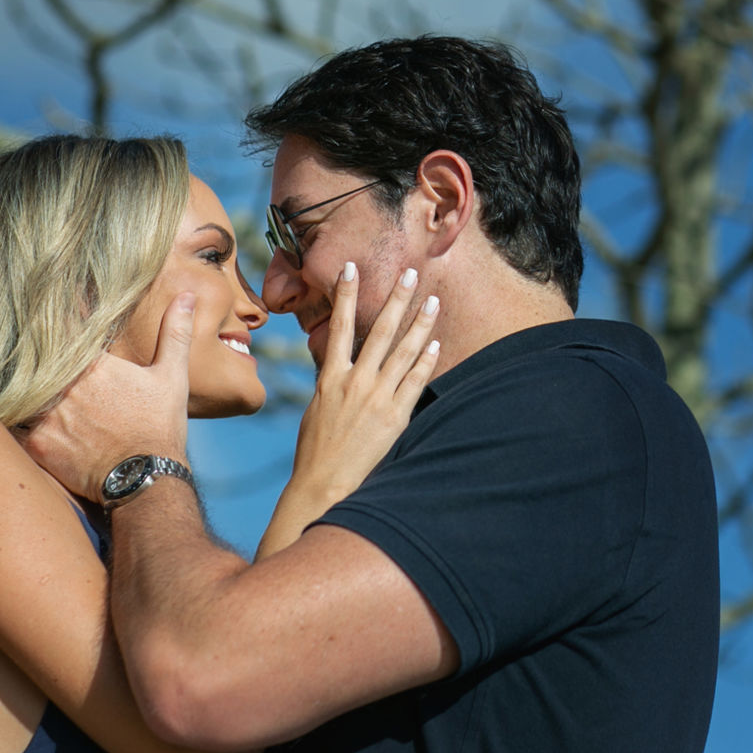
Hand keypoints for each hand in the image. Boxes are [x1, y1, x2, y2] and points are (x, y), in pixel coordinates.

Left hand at [26, 292, 195, 499]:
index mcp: (93, 363)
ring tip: (9, 376)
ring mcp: (47, 415)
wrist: (144, 479)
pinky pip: (11, 422)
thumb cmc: (159, 426)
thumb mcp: (172, 376)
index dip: (53, 316)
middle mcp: (64, 385)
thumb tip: (186, 296)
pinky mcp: (36, 443)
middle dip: (30, 350)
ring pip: (18, 388)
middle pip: (33, 357)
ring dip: (18, 384)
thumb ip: (173, 333)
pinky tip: (11, 411)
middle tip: (20, 337)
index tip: (47, 306)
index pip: (62, 328)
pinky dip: (11, 416)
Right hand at [288, 263, 439, 504]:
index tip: (351, 268)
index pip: (339, 327)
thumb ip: (333, 384)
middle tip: (409, 273)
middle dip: (395, 299)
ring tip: (433, 301)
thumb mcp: (318, 409)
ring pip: (404, 351)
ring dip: (420, 323)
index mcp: (330, 378)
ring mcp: (377, 398)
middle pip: (380, 331)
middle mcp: (355, 382)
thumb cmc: (316, 450)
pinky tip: (436, 344)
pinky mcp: (396, 416)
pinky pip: (416, 382)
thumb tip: (340, 368)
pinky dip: (426, 361)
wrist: (323, 484)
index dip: (345, 295)